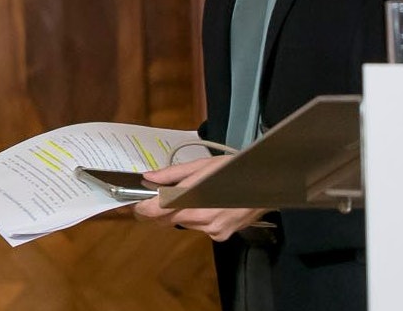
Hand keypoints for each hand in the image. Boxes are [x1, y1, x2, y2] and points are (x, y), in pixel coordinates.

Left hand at [131, 154, 267, 241]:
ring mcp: (212, 231)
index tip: (133, 204)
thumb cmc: (234, 169)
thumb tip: (148, 177)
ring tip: (189, 195)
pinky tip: (208, 204)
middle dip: (159, 210)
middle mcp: (201, 220)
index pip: (158, 211)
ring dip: (180, 212)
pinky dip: (196, 217)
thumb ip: (173, 174)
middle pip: (168, 220)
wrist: (269, 185)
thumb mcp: (202, 165)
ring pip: (184, 223)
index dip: (142, 209)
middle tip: (153, 196)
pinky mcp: (221, 236)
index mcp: (194, 201)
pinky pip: (200, 227)